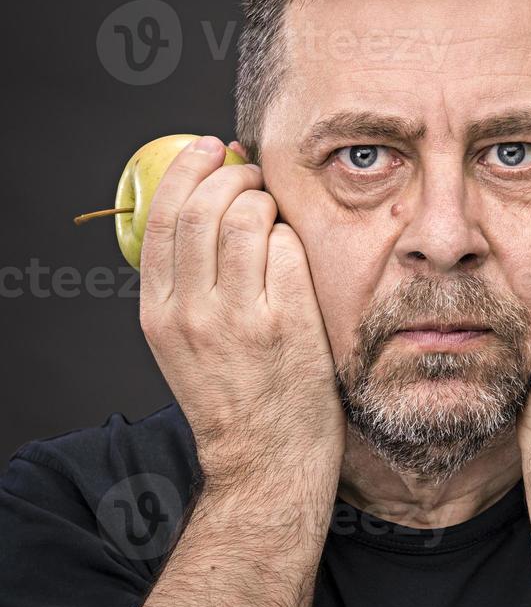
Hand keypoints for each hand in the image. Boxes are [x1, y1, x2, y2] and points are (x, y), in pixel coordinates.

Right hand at [139, 136, 345, 497]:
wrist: (266, 458)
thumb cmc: (232, 396)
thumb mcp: (183, 344)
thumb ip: (185, 285)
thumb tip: (205, 208)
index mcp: (159, 313)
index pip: (160, 219)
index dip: (186, 171)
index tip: (207, 148)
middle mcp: (192, 312)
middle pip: (203, 209)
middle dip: (231, 174)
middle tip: (250, 170)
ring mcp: (241, 318)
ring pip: (248, 219)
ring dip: (265, 199)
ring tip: (275, 207)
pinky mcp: (287, 323)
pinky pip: (288, 248)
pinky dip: (292, 236)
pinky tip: (296, 251)